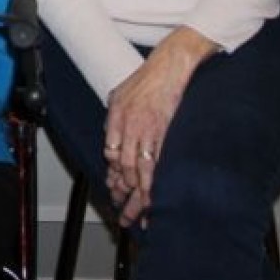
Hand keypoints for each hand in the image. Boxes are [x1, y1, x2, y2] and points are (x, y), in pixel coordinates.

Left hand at [103, 27, 216, 227]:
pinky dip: (155, 183)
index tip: (115, 187)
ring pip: (139, 169)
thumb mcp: (119, 94)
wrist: (170, 65)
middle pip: (122, 166)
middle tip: (122, 210)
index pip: (110, 152)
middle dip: (123, 192)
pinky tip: (154, 197)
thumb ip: (113, 116)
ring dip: (137, 195)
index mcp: (115, 116)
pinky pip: (158, 163)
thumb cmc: (146, 78)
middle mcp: (129, 124)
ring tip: (138, 214)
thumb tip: (110, 136)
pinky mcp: (166, 132)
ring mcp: (148, 130)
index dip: (113, 173)